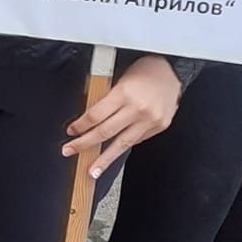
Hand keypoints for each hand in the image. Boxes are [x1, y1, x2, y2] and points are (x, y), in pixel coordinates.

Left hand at [62, 54, 179, 177]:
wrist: (173, 70)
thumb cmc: (144, 70)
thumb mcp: (119, 78)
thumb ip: (106, 99)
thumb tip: (88, 119)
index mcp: (124, 94)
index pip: (95, 116)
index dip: (80, 126)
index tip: (71, 131)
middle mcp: (137, 109)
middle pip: (105, 132)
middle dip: (84, 144)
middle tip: (69, 151)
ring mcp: (150, 120)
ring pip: (122, 144)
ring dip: (104, 159)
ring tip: (92, 171)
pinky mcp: (159, 127)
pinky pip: (136, 140)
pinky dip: (123, 146)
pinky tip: (113, 152)